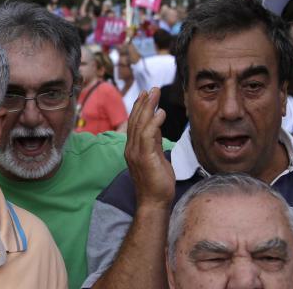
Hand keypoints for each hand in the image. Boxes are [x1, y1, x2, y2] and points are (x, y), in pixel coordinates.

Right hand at [125, 88, 173, 206]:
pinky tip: (161, 112)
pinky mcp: (144, 157)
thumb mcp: (156, 158)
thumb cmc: (157, 183)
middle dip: (144, 103)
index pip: (134, 124)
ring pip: (140, 124)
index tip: (146, 95)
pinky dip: (154, 122)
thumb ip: (154, 142)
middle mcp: (131, 148)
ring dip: (148, 107)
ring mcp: (136, 153)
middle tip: (151, 89)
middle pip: (135, 120)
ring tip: (155, 94)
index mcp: (132, 148)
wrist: (154, 202)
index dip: (139, 108)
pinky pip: (148, 136)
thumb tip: (157, 128)